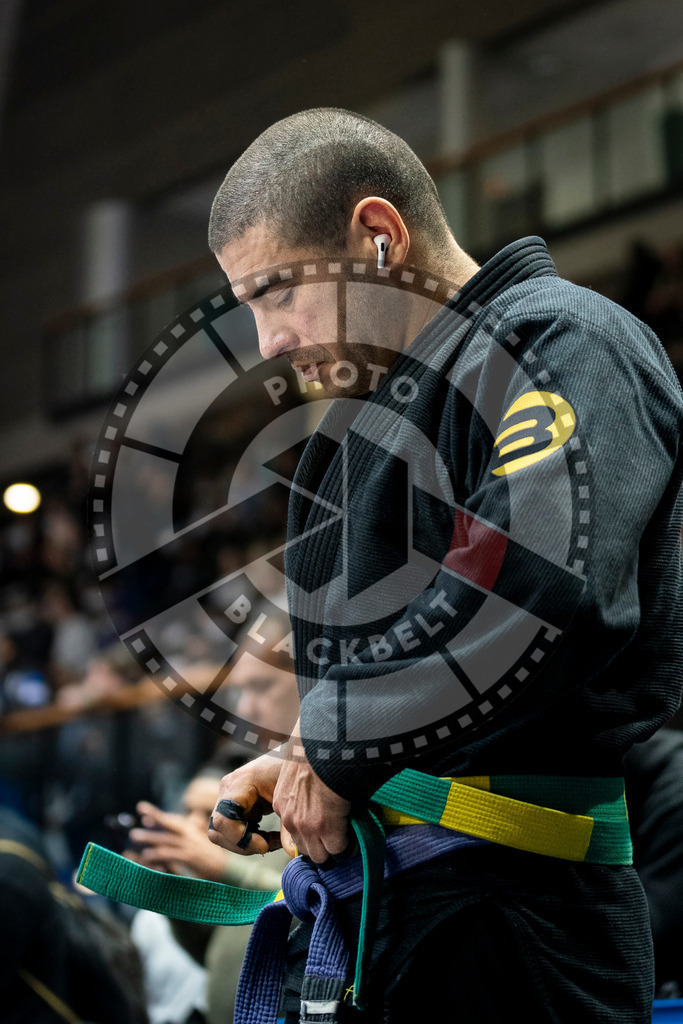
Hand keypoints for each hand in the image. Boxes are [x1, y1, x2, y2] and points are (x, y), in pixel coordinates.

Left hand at [126, 801, 230, 881]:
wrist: (227, 870)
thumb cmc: (213, 856)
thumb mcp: (203, 839)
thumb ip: (197, 827)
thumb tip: (193, 814)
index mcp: (191, 829)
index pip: (172, 819)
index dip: (157, 813)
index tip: (141, 808)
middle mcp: (191, 834)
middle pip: (169, 823)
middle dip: (153, 817)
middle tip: (138, 814)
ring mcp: (191, 845)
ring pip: (167, 838)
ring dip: (150, 837)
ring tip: (135, 836)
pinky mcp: (191, 857)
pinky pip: (172, 854)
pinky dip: (159, 853)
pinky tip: (147, 855)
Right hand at [208, 750, 290, 855]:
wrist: (293, 754)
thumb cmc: (291, 768)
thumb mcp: (291, 796)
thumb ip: (289, 826)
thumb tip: (291, 852)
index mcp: (238, 782)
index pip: (223, 819)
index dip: (240, 839)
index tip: (265, 846)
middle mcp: (228, 789)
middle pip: (217, 830)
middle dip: (241, 844)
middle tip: (268, 845)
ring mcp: (228, 797)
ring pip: (222, 833)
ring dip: (246, 843)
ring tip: (272, 839)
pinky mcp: (235, 805)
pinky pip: (232, 830)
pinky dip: (250, 837)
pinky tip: (270, 835)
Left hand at [272, 721, 351, 864]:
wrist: (326, 744)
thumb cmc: (316, 748)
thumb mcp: (298, 769)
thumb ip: (301, 787)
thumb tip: (316, 791)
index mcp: (281, 803)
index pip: (293, 832)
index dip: (311, 833)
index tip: (325, 827)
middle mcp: (290, 818)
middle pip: (306, 850)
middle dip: (323, 845)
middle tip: (338, 834)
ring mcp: (307, 826)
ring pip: (322, 855)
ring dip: (335, 847)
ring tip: (349, 834)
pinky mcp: (327, 828)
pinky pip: (341, 849)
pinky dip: (351, 844)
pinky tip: (357, 833)